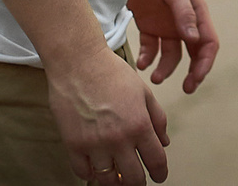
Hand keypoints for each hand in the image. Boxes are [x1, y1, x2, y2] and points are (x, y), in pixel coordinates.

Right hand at [48, 43, 170, 183]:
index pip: (156, 161)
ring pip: (107, 180)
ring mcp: (94, 144)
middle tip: (138, 181)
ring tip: (118, 178)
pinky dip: (91, 175)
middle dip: (139, 183)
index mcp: (139, 124)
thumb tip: (165, 142)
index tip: (160, 177)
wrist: (79, 62)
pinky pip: (83, 172)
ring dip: (115, 182)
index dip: (160, 173)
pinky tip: (96, 170)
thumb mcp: (144, 92)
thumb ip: (157, 119)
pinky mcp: (73, 144)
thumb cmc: (112, 73)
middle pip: (133, 178)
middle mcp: (118, 138)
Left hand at [129, 0, 218, 93]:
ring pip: (170, 54)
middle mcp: (183, 20)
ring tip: (153, 78)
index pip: (208, 43)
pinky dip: (147, 57)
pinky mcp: (148, 23)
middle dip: (192, 72)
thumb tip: (194, 41)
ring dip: (165, 68)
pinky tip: (140, 62)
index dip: (205, 63)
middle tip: (185, 89)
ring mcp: (165, 23)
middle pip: (193, 52)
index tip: (195, 79)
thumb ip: (184, 14)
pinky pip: (150, 47)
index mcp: (196, 11)